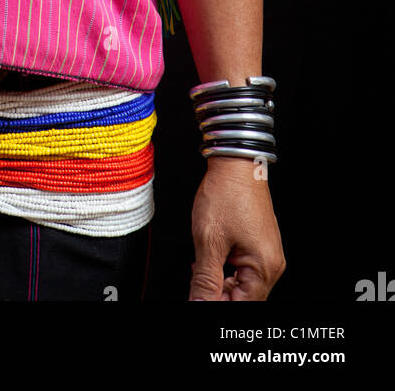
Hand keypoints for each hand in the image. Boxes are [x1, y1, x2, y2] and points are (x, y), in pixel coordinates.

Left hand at [188, 157, 285, 300]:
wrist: (235, 162)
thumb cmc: (226, 193)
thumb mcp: (209, 240)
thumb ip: (205, 279)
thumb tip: (198, 304)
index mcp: (264, 268)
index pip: (240, 305)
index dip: (214, 303)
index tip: (197, 298)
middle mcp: (272, 264)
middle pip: (243, 297)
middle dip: (217, 294)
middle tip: (196, 284)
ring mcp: (268, 253)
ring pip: (242, 284)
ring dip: (220, 282)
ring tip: (200, 268)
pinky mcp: (260, 244)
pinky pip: (244, 268)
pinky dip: (225, 269)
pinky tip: (210, 260)